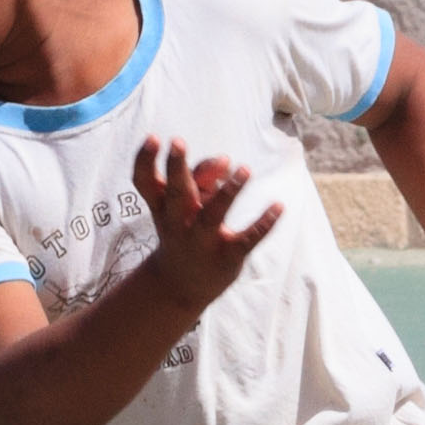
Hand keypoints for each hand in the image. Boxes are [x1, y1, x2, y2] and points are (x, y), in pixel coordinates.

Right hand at [127, 138, 281, 311]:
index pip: (146, 181)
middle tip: (178, 142)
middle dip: (176, 168)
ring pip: (212, 215)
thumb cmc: (184, 230)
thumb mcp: (186, 205)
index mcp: (163, 207)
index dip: (146, 160)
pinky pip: (246, 239)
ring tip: (244, 169)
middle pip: (175, 193)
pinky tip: (278, 206)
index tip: (155, 137)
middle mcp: (178, 223)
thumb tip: (225, 161)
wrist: (180, 286)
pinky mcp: (227, 256)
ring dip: (228, 192)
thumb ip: (202, 178)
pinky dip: (264, 223)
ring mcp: (202, 241)